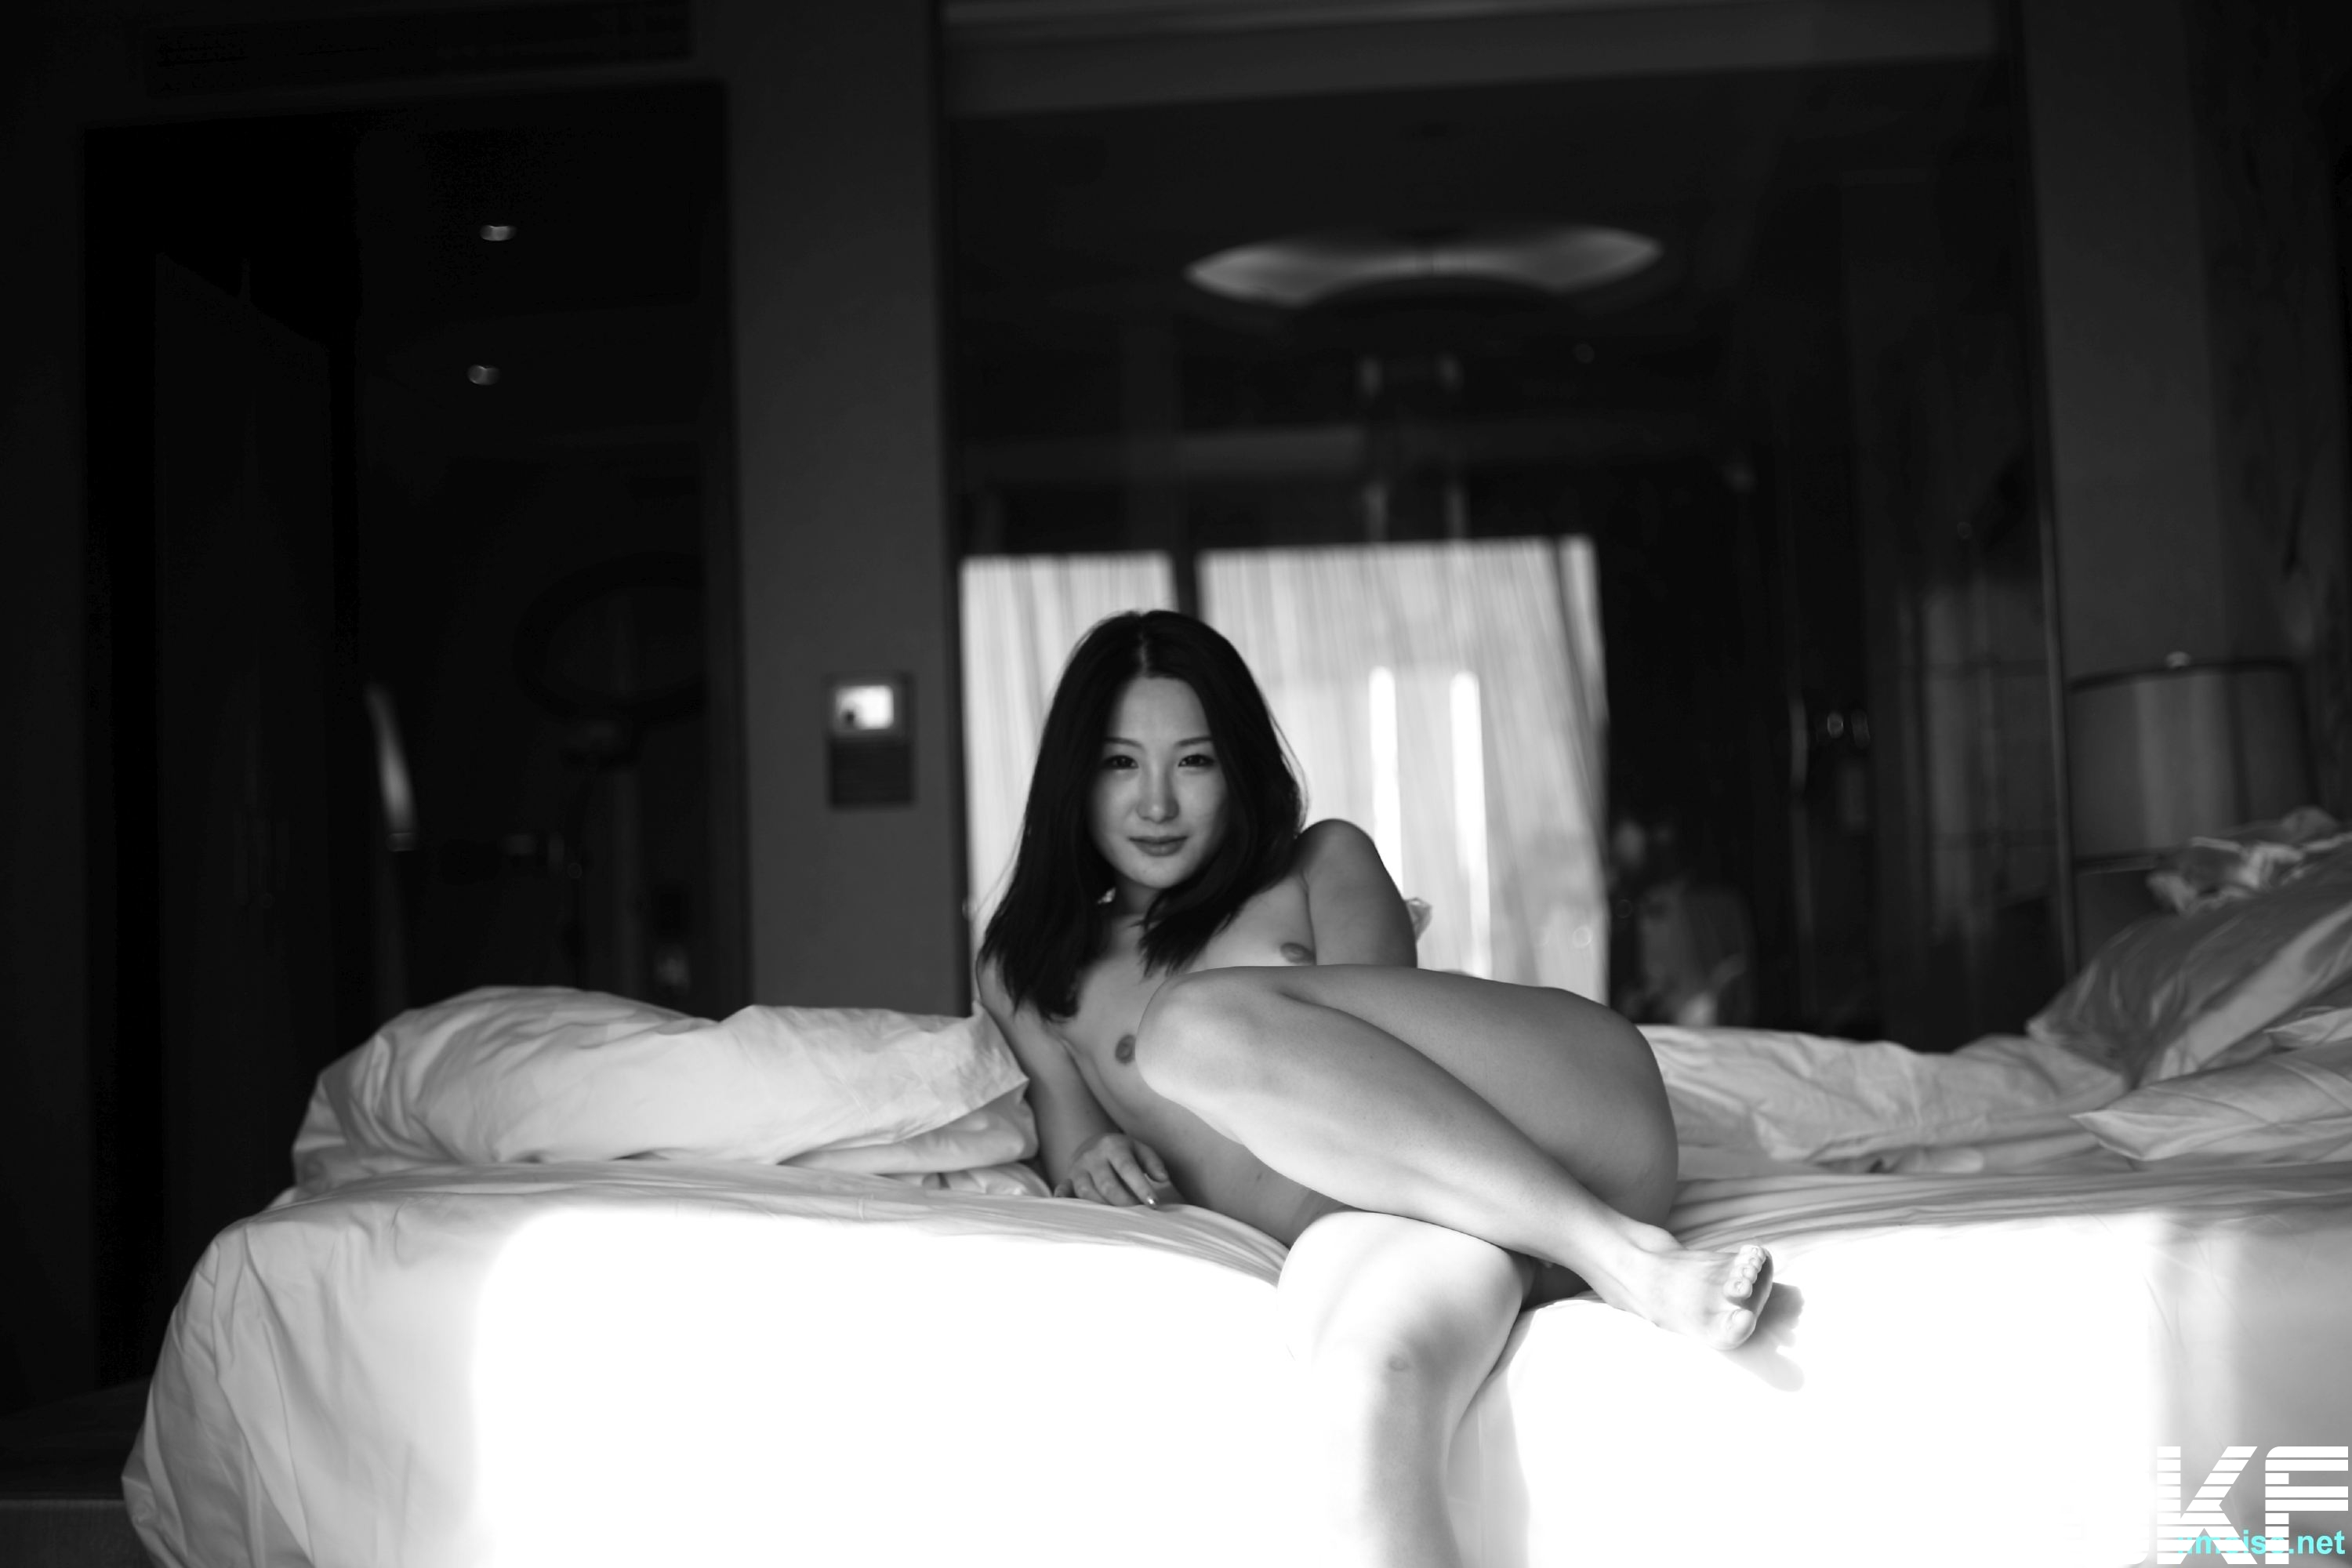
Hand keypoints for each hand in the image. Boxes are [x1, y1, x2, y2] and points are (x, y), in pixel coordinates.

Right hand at [1054, 1132, 1175, 1206]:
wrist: (1093, 1144)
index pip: (1128, 1168)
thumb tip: (1162, 1178)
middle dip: (1123, 1202)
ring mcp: (1077, 1168)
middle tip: (1138, 1215)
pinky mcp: (1067, 1179)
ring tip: (1118, 1219)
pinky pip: (1063, 1189)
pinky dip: (1064, 1199)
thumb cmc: (1124, 1153)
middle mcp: (1092, 1156)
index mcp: (1113, 1146)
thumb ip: (1153, 1163)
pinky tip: (1070, 1209)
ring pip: (1086, 1192)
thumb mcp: (1140, 1150)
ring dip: (1102, 1207)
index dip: (1141, 1187)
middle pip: (1107, 1184)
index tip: (1154, 1204)